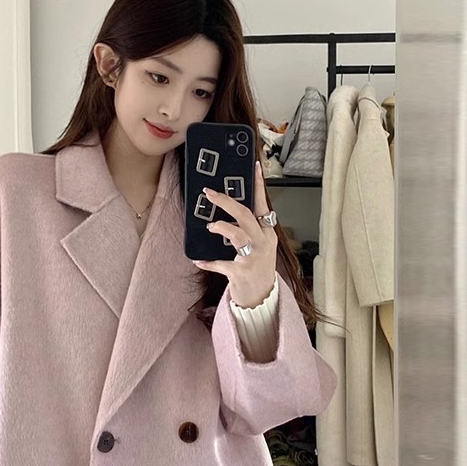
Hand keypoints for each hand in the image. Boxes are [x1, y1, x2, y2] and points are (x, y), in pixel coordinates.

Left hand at [192, 160, 277, 308]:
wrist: (262, 298)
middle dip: (226, 202)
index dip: (259, 186)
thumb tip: (230, 213)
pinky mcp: (241, 272)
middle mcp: (263, 243)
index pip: (263, 205)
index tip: (255, 167)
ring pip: (237, 234)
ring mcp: (253, 258)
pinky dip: (208, 262)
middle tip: (210, 193)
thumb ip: (250, 230)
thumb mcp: (261, 247)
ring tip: (211, 226)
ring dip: (221, 227)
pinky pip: (221, 263)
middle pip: (246, 215)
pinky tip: (199, 261)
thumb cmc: (258, 269)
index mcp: (267, 234)